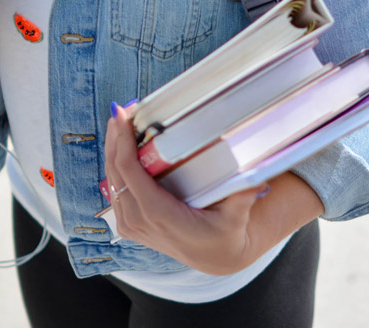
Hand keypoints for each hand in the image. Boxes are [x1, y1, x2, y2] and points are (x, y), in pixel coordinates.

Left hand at [104, 103, 267, 274]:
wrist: (215, 257)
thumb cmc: (225, 234)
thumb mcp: (236, 217)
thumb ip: (243, 197)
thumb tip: (257, 178)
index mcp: (158, 214)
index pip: (129, 172)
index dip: (122, 141)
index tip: (123, 115)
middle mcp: (139, 221)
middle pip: (115, 171)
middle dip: (115, 138)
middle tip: (120, 110)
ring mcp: (131, 225)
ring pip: (111, 180)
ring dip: (112, 150)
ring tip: (119, 122)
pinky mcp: (129, 225)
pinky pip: (115, 191)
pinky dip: (115, 166)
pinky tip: (120, 147)